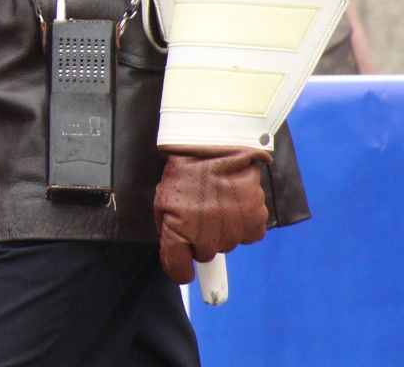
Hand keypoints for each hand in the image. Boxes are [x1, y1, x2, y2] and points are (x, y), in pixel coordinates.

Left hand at [155, 147, 271, 283]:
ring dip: (223, 229)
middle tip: (198, 213)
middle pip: (205, 254)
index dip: (180, 269)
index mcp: (178, 233)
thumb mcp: (163, 200)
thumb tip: (178, 252)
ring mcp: (233, 232)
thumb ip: (168, 230)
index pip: (180, 271)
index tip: (182, 268)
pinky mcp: (255, 221)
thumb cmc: (185, 172)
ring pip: (228, 243)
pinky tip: (235, 203)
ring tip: (216, 201)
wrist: (213, 147)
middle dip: (201, 239)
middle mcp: (207, 239)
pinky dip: (243, 223)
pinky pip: (249, 234)